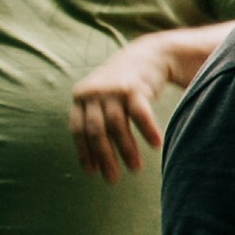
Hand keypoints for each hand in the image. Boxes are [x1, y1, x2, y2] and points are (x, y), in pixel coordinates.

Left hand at [69, 38, 174, 179]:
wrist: (149, 54)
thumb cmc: (124, 85)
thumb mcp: (102, 96)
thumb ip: (94, 118)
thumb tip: (95, 159)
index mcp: (81, 97)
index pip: (78, 130)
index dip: (85, 153)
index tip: (93, 173)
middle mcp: (93, 93)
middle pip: (96, 131)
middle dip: (105, 157)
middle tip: (113, 179)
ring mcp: (114, 89)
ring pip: (117, 126)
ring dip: (126, 150)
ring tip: (135, 168)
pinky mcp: (134, 88)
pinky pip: (140, 115)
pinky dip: (148, 131)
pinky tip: (156, 146)